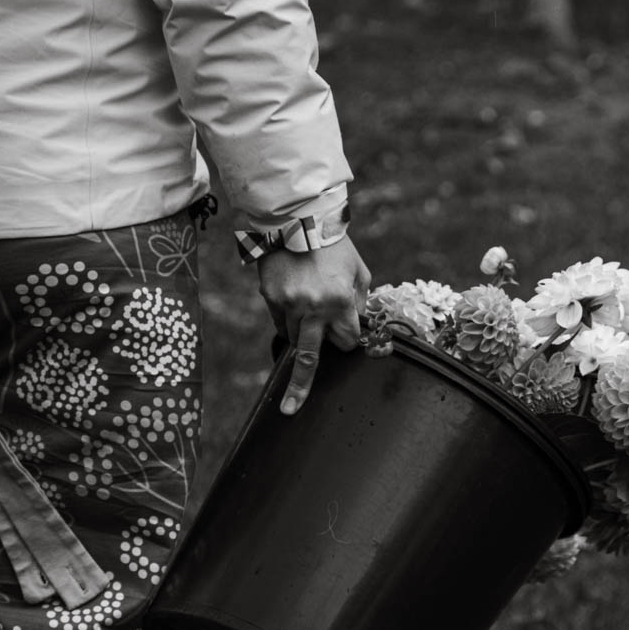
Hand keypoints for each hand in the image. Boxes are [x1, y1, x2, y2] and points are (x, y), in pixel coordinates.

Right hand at [256, 236, 370, 414]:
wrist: (298, 219)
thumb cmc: (335, 245)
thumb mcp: (359, 272)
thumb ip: (359, 302)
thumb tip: (355, 324)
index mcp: (339, 303)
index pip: (345, 341)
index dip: (348, 338)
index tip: (348, 333)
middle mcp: (312, 309)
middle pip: (310, 358)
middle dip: (302, 386)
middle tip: (291, 410)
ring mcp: (287, 305)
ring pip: (293, 338)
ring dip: (303, 336)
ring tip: (309, 311)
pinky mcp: (269, 297)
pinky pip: (279, 320)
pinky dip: (288, 318)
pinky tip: (295, 299)